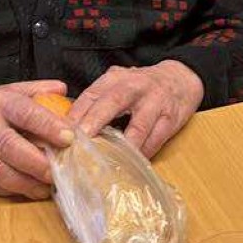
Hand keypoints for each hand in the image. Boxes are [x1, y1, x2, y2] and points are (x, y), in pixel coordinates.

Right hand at [0, 80, 74, 198]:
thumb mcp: (6, 90)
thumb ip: (36, 89)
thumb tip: (64, 89)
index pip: (25, 112)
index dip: (48, 125)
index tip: (69, 137)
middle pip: (9, 146)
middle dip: (36, 162)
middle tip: (58, 173)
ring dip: (25, 183)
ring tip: (46, 188)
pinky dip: (9, 191)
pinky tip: (27, 191)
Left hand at [68, 61, 203, 158]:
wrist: (180, 78)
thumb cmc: (141, 87)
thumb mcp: (118, 84)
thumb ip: (96, 100)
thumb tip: (67, 128)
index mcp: (116, 79)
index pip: (92, 93)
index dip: (76, 112)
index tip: (62, 131)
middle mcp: (135, 86)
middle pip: (113, 102)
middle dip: (95, 121)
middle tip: (80, 141)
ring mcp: (155, 101)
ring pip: (138, 124)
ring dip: (123, 144)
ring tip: (108, 160)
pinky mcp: (171, 117)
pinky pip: (156, 138)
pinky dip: (144, 152)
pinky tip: (132, 164)